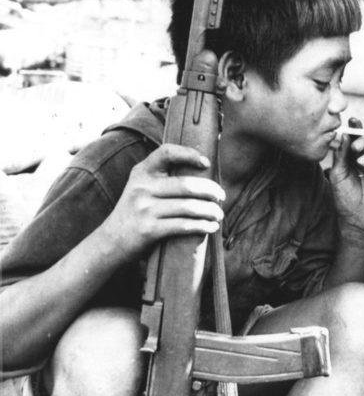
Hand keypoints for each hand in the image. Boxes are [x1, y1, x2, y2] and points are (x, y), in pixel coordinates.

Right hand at [98, 144, 224, 261]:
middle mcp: (141, 187)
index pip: (166, 152)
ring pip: (189, 207)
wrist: (110, 242)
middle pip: (186, 185)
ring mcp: (144, 209)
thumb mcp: (140, 188)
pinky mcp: (148, 230)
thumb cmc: (134, 213)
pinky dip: (202, 226)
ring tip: (219, 214)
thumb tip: (201, 172)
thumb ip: (161, 178)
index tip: (206, 163)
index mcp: (141, 172)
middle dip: (211, 191)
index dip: (189, 154)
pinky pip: (183, 225)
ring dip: (210, 211)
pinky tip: (211, 227)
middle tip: (221, 197)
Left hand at [329, 117, 363, 231]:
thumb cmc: (344, 197)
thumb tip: (344, 135)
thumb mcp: (338, 174)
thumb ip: (341, 155)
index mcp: (356, 156)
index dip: (357, 128)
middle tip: (355, 147)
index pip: (358, 139)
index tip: (353, 121)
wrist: (354, 218)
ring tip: (361, 163)